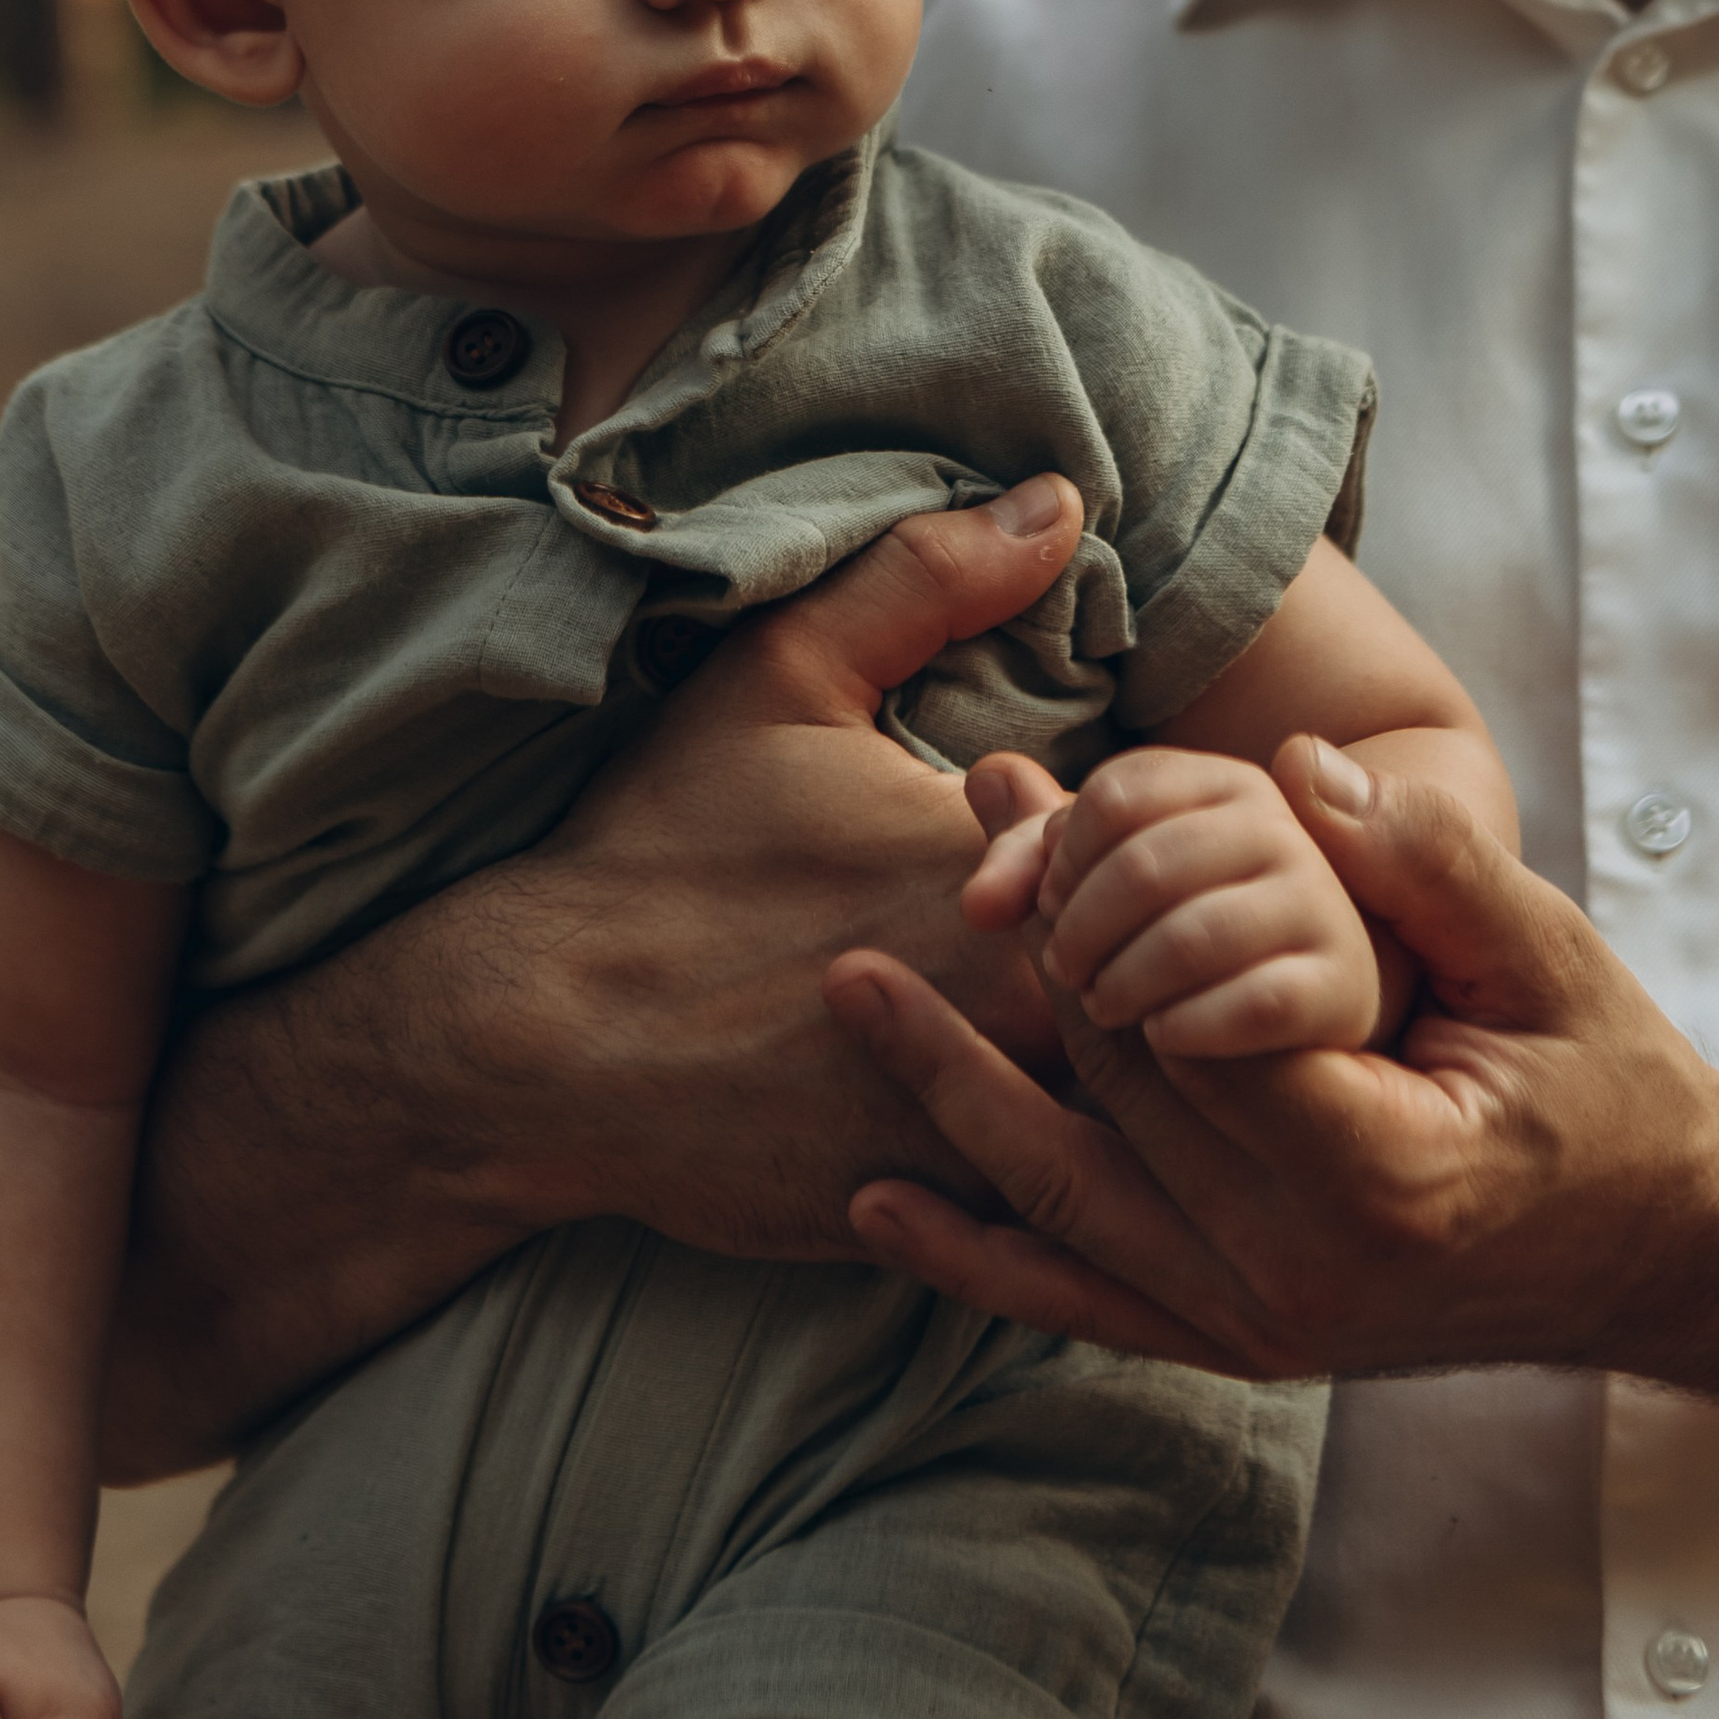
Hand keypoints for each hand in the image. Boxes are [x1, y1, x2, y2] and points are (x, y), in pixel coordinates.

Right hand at [107, 477, 1092, 1469]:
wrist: (537, 1041)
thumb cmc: (661, 844)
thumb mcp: (781, 679)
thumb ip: (929, 582)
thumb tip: (1058, 499)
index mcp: (1000, 886)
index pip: (1181, 883)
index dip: (1175, 864)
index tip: (1123, 851)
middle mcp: (1007, 1023)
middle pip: (1181, 1009)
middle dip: (1180, 973)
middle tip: (1166, 940)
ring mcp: (976, 1133)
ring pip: (1140, 1125)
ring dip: (1142, 1085)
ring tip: (1113, 1036)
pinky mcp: (934, 1220)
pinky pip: (1054, 1208)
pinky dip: (1071, 1170)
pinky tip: (1055, 1125)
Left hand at [830, 748, 1718, 1382]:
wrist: (1660, 1254)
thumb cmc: (1612, 1085)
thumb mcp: (1554, 962)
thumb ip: (1433, 868)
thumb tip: (1308, 771)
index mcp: (1384, 1174)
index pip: (1199, 1034)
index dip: (1115, 915)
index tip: (1046, 810)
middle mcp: (1306, 1275)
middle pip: (1121, 1098)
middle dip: (1032, 955)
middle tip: (963, 828)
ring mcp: (1264, 1328)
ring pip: (1068, 1202)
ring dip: (952, 1091)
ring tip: (849, 987)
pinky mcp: (1239, 1347)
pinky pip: (1082, 1304)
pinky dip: (977, 1259)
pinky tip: (880, 1208)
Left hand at [963, 745, 1382, 1054]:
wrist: (1304, 1014)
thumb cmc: (1181, 936)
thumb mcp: (1105, 889)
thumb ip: (1036, 848)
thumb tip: (984, 779)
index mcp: (1225, 784)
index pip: (1114, 796)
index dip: (1059, 860)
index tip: (1045, 908)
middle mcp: (1281, 830)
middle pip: (1142, 865)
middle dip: (1081, 931)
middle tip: (1064, 974)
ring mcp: (1320, 906)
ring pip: (1189, 937)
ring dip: (1124, 984)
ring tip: (1107, 1008)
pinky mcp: (1341, 987)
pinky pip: (1250, 1006)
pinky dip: (1189, 1028)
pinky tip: (1164, 1039)